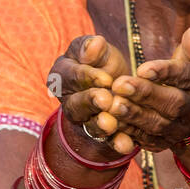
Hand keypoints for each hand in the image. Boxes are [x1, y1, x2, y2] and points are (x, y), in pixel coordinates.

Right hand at [48, 34, 135, 155]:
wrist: (118, 87)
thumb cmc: (104, 63)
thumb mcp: (101, 51)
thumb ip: (94, 48)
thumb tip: (95, 44)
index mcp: (62, 75)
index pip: (70, 76)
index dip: (87, 77)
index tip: (105, 78)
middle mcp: (68, 100)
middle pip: (75, 103)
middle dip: (91, 102)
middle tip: (106, 100)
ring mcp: (83, 121)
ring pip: (88, 125)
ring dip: (100, 125)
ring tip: (111, 124)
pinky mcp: (100, 136)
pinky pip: (107, 141)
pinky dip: (117, 143)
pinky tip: (127, 144)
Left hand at [100, 27, 189, 152]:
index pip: (189, 76)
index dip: (166, 72)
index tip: (142, 68)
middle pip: (173, 104)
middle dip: (145, 95)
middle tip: (119, 85)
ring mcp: (184, 128)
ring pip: (158, 125)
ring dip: (134, 116)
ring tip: (113, 104)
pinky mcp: (167, 141)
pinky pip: (146, 139)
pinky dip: (128, 132)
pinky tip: (111, 120)